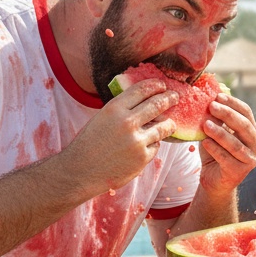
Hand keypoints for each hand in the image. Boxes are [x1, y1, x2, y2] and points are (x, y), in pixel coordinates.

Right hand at [64, 78, 180, 191]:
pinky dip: (153, 144)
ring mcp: (137, 141)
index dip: (156, 85)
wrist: (80, 172)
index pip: (142, 90)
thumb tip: (146, 101)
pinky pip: (155, 145)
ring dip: (169, 123)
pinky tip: (145, 146)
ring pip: (163, 126)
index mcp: (114, 108)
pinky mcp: (142, 158)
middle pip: (157, 104)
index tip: (163, 85)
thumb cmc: (89, 144)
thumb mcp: (101, 118)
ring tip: (170, 123)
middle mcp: (127, 122)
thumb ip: (122, 110)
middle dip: (169, 99)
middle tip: (175, 97)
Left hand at [196, 92, 255, 194]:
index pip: (247, 112)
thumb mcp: (215, 131)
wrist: (213, 180)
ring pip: (236, 144)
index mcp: (252, 132)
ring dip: (220, 133)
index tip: (217, 96)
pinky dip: (215, 149)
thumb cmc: (214, 152)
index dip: (233, 103)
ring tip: (206, 124)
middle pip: (244, 126)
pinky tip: (205, 142)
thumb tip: (211, 92)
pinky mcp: (239, 172)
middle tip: (211, 106)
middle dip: (227, 114)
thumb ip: (215, 116)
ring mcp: (250, 160)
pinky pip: (227, 158)